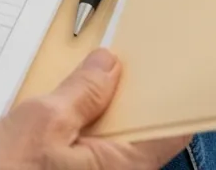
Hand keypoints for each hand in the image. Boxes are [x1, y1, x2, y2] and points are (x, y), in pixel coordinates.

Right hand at [0, 49, 188, 169]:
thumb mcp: (42, 122)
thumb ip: (81, 91)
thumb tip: (109, 65)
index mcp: (126, 167)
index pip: (173, 127)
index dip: (173, 92)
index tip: (166, 61)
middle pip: (141, 127)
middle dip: (128, 91)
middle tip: (114, 57)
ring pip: (114, 136)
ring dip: (100, 106)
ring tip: (85, 75)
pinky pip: (91, 148)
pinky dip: (82, 124)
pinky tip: (64, 106)